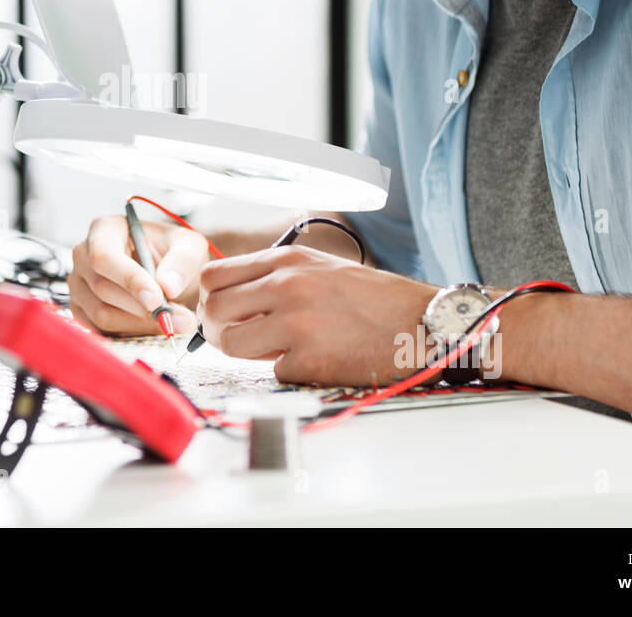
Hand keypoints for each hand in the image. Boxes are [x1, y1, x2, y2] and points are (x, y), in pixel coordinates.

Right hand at [68, 214, 205, 335]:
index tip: (157, 299)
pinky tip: (151, 325)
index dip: (129, 280)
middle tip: (177, 317)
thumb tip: (167, 285)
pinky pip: (100, 329)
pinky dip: (130, 332)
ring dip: (139, 323)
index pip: (104, 256)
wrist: (167, 273)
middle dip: (142, 307)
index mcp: (104, 229)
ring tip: (171, 321)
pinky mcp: (81, 309)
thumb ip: (181, 261)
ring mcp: (78, 284)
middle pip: (102, 288)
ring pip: (101, 313)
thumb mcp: (188, 247)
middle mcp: (84, 255)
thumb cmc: (172, 253)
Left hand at [198, 245, 435, 384]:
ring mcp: (296, 323)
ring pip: (230, 344)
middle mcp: (286, 286)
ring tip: (272, 351)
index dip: (210, 298)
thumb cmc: (373, 299)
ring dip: (244, 354)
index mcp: (287, 261)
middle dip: (217, 330)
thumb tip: (231, 301)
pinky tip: (313, 360)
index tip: (222, 312)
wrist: (421, 324)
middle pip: (214, 310)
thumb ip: (274, 278)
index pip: (214, 275)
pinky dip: (287, 370)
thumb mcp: (320, 269)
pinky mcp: (308, 360)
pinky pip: (272, 370)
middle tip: (237, 339)